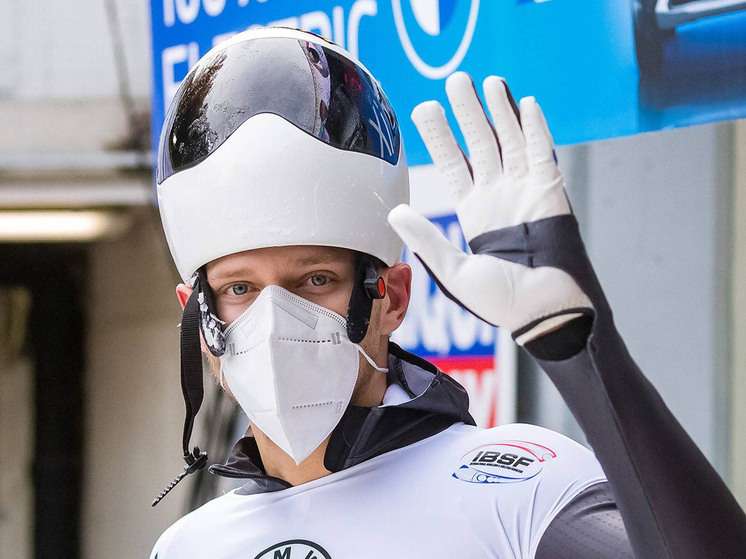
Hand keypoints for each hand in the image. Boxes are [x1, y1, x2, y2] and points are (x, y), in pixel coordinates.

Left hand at [388, 72, 591, 343]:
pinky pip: (543, 153)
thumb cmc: (502, 301)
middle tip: (455, 80)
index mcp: (474, 212)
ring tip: (487, 81)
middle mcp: (498, 196)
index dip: (440, 138)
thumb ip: (425, 239)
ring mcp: (525, 191)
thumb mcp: (453, 270)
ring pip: (511, 140)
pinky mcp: (551, 192)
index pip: (453, 165)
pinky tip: (524, 103)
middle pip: (481, 143)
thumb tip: (394, 212)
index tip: (426, 110)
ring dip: (500, 111)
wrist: (545, 311)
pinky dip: (535, 128)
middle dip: (468, 112)